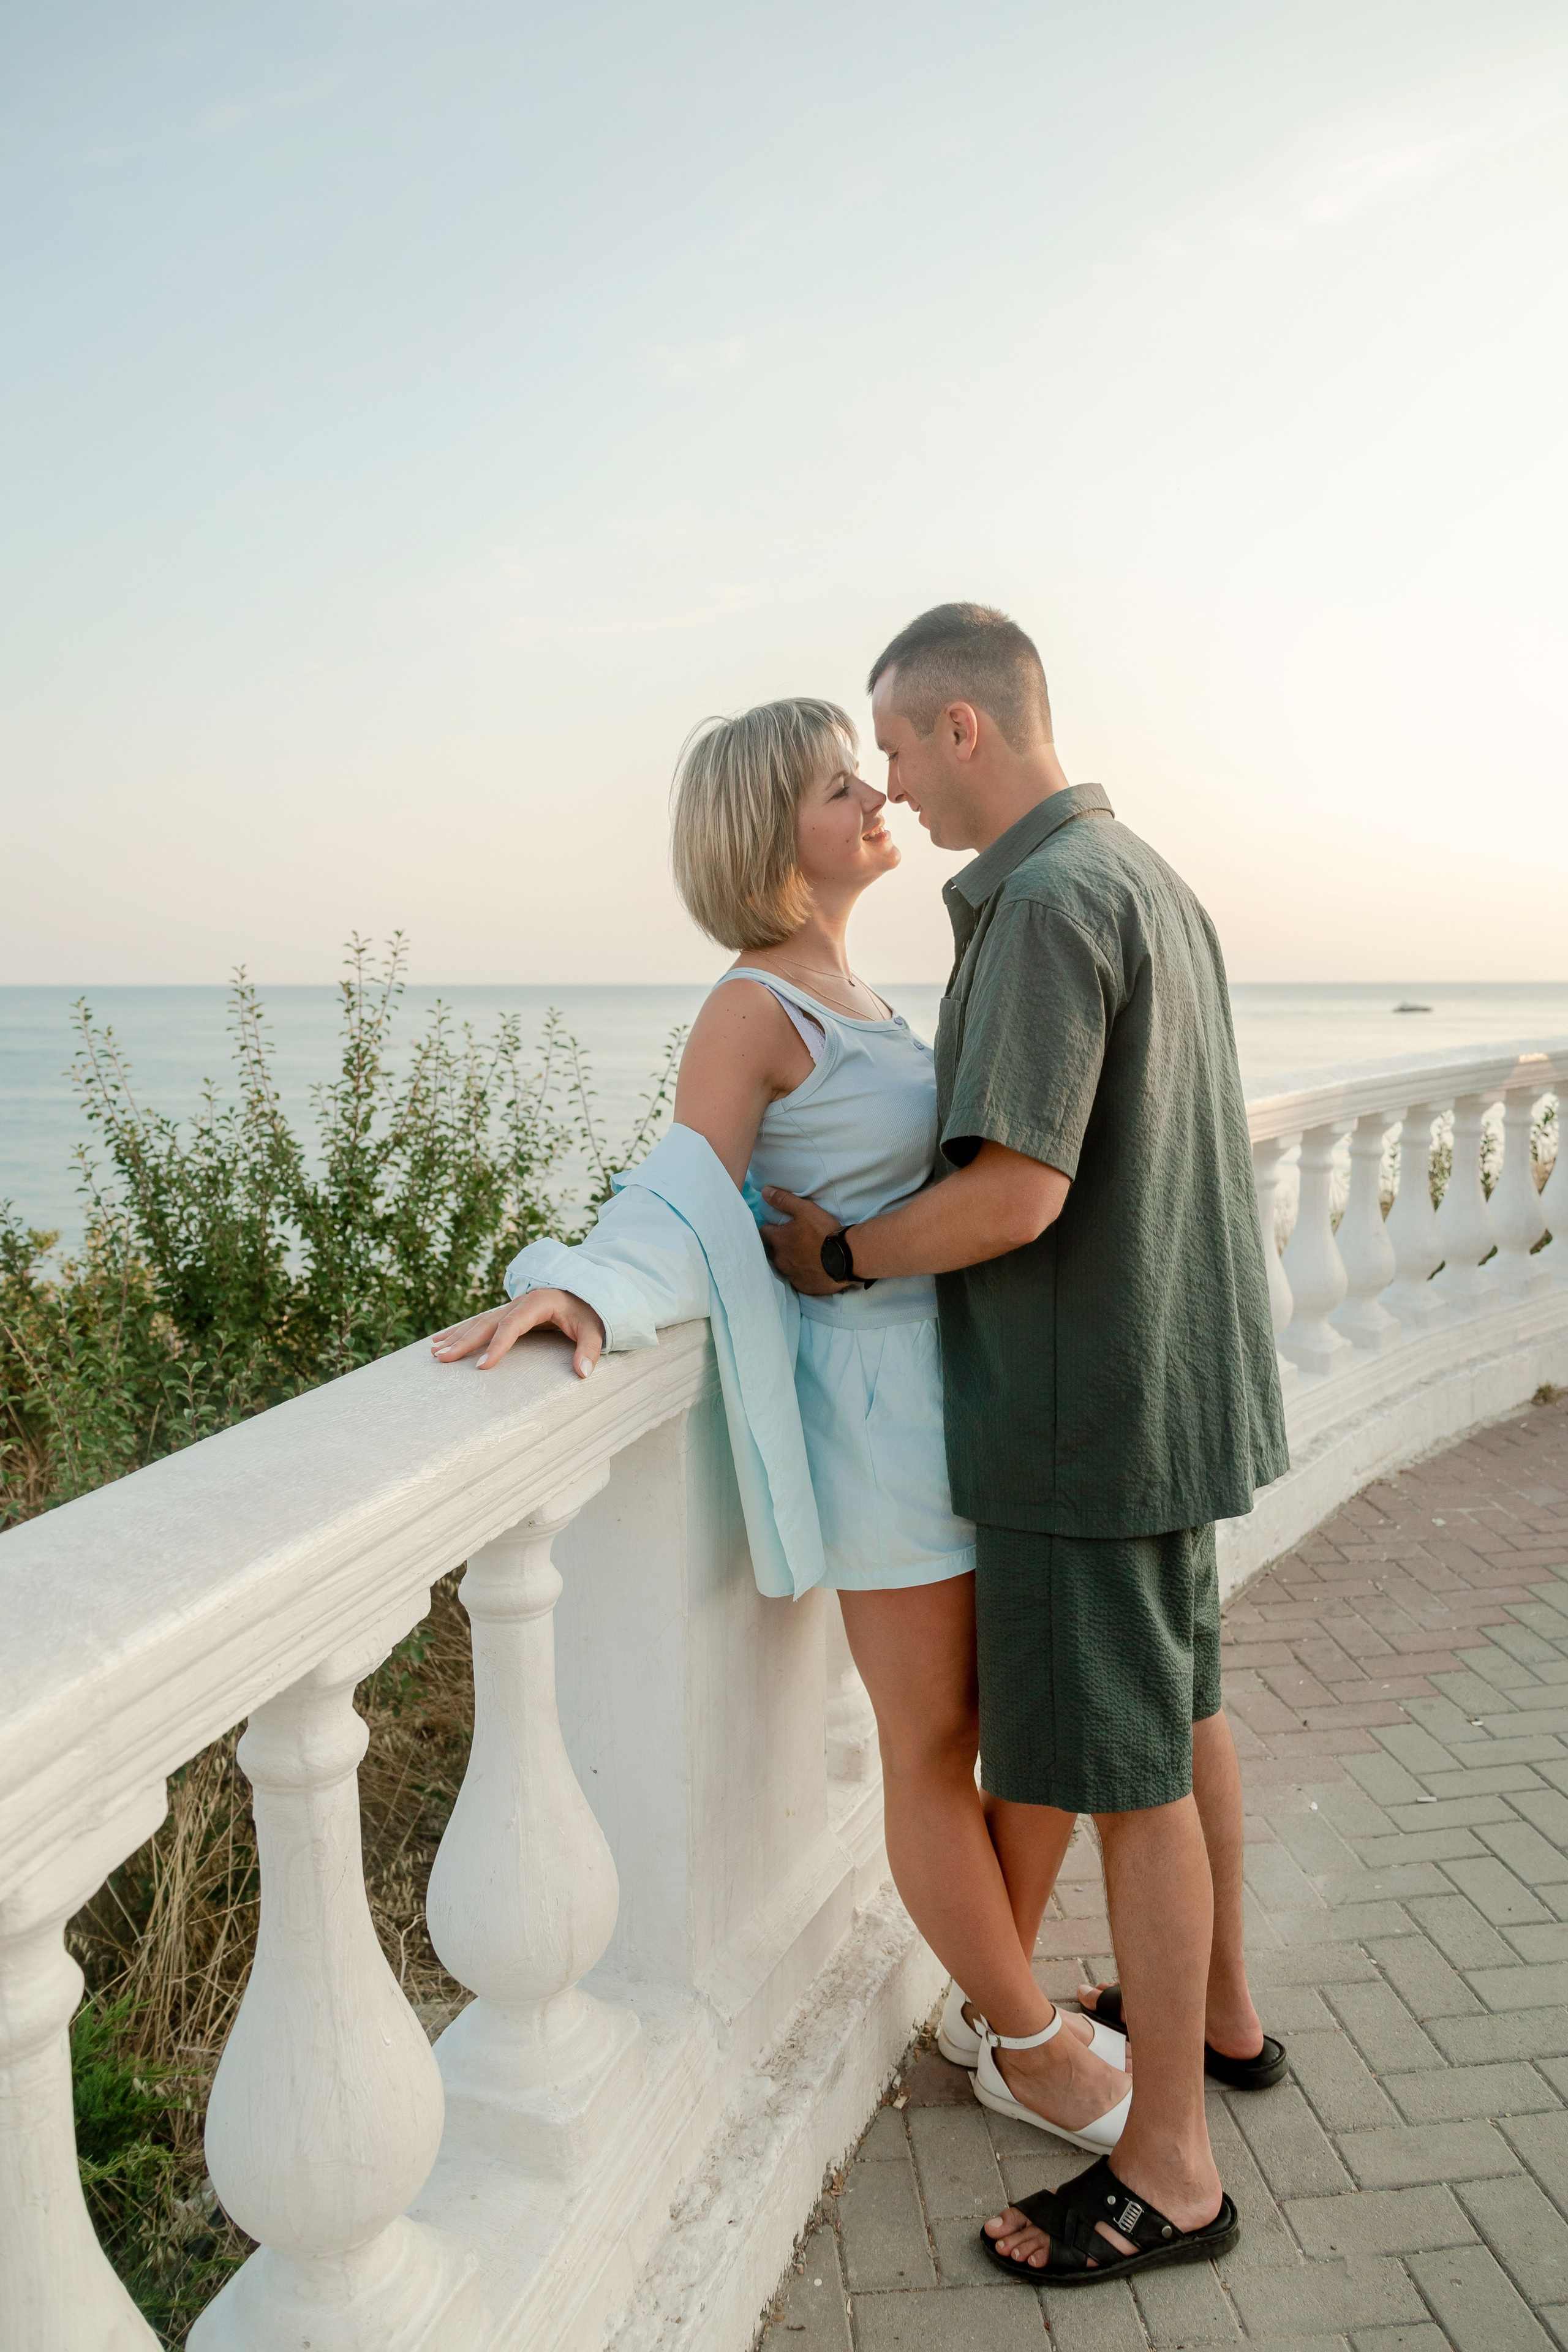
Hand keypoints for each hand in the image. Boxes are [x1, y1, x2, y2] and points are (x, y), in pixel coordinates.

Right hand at [430, 1289, 605, 1378]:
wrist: (586, 1291)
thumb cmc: (590, 1311)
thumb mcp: (595, 1329)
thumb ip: (590, 1349)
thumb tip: (583, 1373)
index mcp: (538, 1302)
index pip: (513, 1325)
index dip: (497, 1345)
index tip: (482, 1366)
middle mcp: (519, 1302)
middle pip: (487, 1322)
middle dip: (463, 1341)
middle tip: (442, 1359)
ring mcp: (511, 1306)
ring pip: (478, 1321)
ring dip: (456, 1336)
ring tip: (435, 1353)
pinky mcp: (507, 1313)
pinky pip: (480, 1322)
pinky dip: (460, 1332)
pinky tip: (441, 1342)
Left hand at [759, 1185, 850, 1294]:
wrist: (846, 1258)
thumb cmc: (824, 1232)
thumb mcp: (805, 1210)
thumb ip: (783, 1200)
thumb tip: (764, 1191)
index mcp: (778, 1240)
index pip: (763, 1232)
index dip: (770, 1228)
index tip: (778, 1227)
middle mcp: (780, 1260)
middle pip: (770, 1251)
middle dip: (776, 1246)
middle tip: (790, 1241)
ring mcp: (791, 1275)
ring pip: (783, 1266)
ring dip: (788, 1260)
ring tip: (801, 1255)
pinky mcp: (803, 1286)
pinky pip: (797, 1279)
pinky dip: (801, 1273)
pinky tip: (810, 1268)